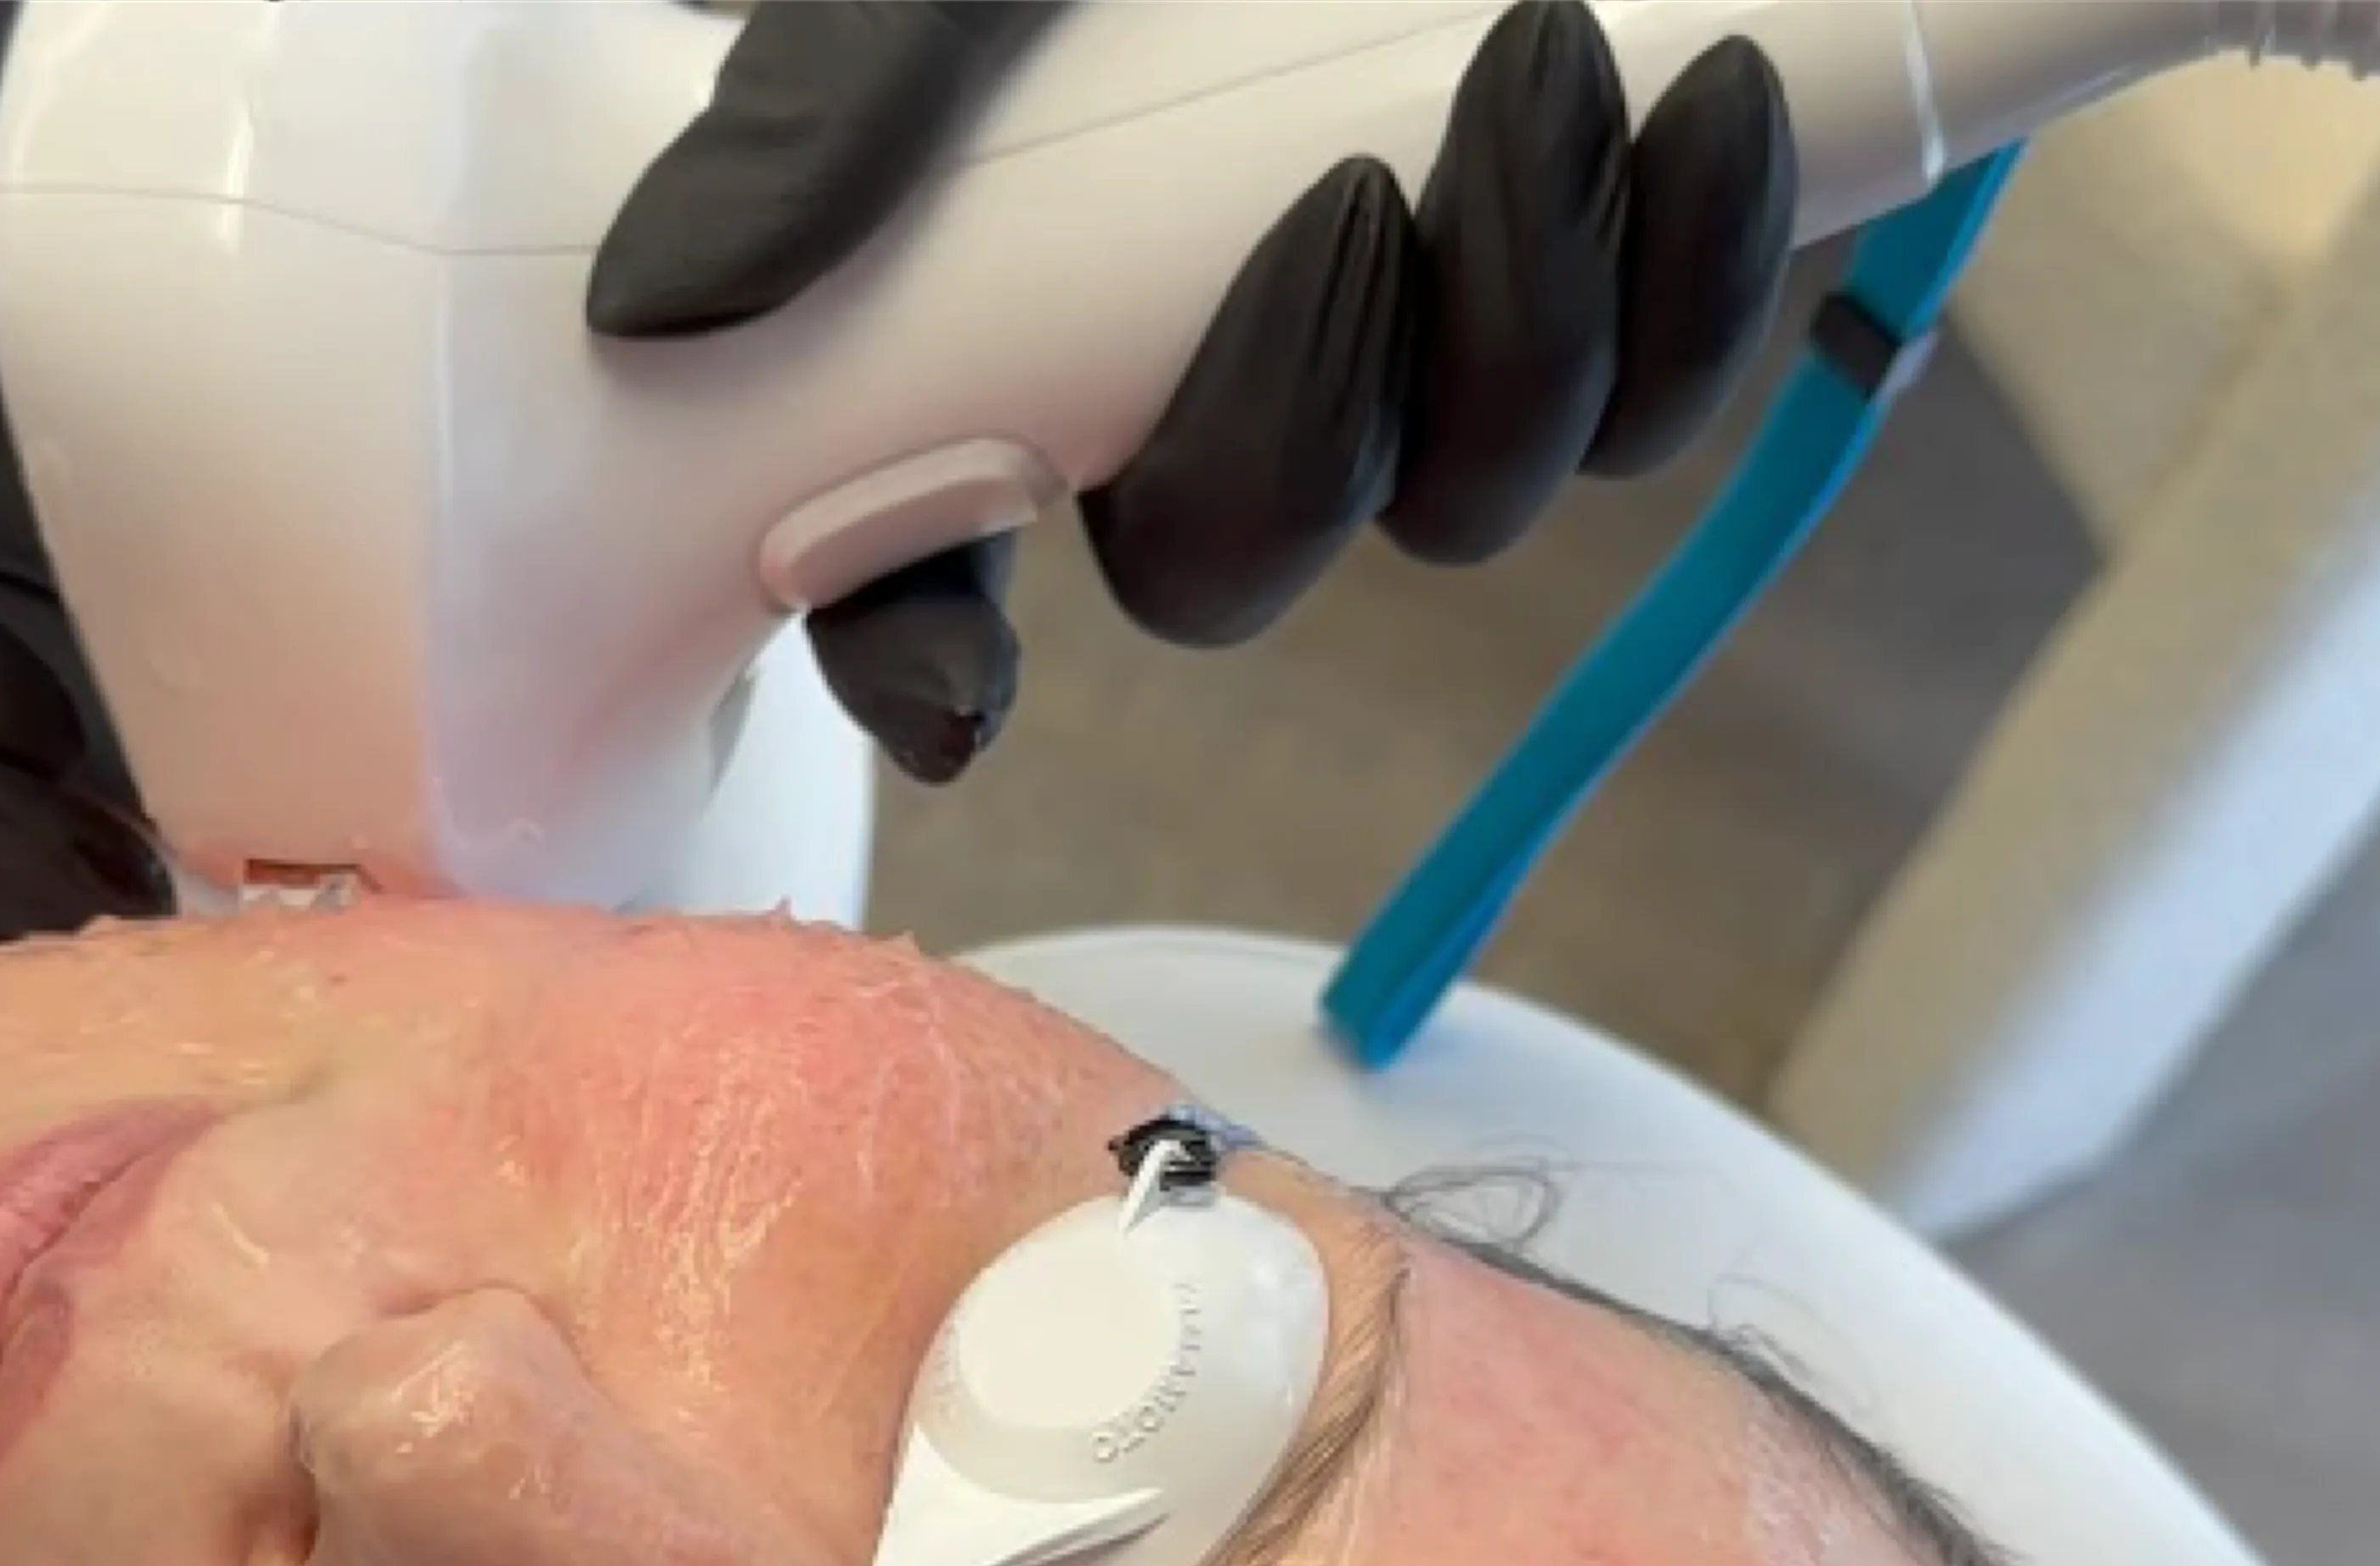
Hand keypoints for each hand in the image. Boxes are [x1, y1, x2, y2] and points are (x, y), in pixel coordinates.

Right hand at [592, 0, 1795, 782]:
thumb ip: (836, 90)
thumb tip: (671, 305)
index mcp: (1019, 312)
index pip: (926, 569)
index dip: (929, 659)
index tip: (970, 682)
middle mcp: (1195, 353)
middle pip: (1240, 556)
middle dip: (1306, 431)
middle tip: (1351, 189)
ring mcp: (1398, 320)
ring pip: (1463, 494)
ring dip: (1524, 348)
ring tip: (1554, 70)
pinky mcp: (1588, 256)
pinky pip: (1653, 386)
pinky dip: (1697, 280)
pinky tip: (1708, 109)